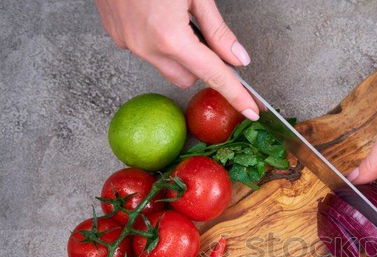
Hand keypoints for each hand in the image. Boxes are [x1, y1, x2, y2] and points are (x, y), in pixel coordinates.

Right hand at [94, 0, 258, 119]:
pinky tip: (156, 16)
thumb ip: (217, 30)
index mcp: (170, 37)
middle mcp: (145, 46)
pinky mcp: (115, 34)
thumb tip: (237, 58)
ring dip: (178, 53)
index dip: (235, 94)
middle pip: (188, 77)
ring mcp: (127, 42)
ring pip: (166, 67)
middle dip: (201, 65)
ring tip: (175, 17)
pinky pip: (146, 51)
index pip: (213, 75)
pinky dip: (157, 42)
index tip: (250, 109)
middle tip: (204, 36)